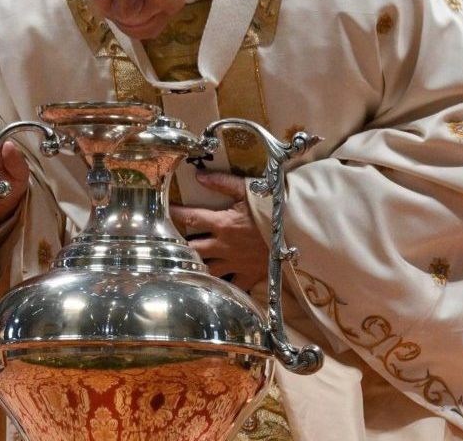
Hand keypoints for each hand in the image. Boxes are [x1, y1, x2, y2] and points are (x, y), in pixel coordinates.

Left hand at [168, 171, 268, 291]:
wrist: (299, 231)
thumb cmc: (274, 208)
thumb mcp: (249, 190)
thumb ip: (222, 182)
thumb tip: (198, 175)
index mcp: (222, 224)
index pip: (190, 218)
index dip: (174, 214)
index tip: (162, 211)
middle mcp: (224, 246)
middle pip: (192, 248)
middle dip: (178, 246)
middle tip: (167, 244)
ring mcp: (235, 263)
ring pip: (207, 269)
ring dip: (195, 267)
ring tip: (182, 265)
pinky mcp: (249, 275)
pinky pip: (232, 285)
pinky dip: (222, 286)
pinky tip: (211, 287)